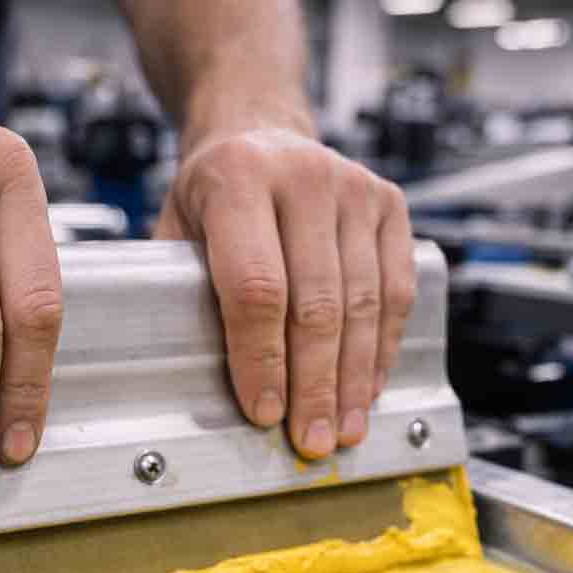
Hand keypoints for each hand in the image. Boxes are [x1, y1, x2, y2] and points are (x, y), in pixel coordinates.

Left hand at [156, 128, 415, 457]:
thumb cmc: (212, 196)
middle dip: (314, 385)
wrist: (258, 131)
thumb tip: (191, 385)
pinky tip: (368, 387)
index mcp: (238, 179)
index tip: (264, 412)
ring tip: (343, 429)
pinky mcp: (390, 204)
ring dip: (354, 379)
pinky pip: (396, 290)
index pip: (256, 287)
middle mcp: (302, 175)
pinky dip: (383, 347)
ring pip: (362, 303)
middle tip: (311, 441)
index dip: (262, 359)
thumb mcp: (176, 231)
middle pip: (316, 304)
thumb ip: (183, 294)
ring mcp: (354, 187)